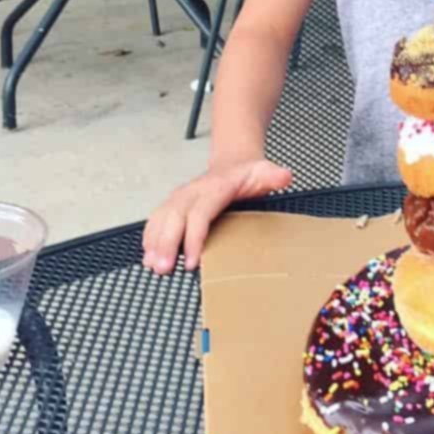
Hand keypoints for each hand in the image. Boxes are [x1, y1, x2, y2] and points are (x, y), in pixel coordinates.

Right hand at [142, 159, 291, 274]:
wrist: (234, 163)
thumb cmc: (248, 174)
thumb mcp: (265, 172)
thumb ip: (274, 176)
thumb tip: (286, 176)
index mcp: (214, 188)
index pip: (200, 213)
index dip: (194, 237)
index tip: (193, 261)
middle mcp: (193, 191)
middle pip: (175, 217)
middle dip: (167, 244)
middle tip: (164, 270)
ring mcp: (180, 197)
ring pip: (161, 219)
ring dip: (154, 243)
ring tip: (152, 267)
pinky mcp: (173, 204)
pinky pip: (156, 220)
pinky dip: (149, 237)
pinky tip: (148, 256)